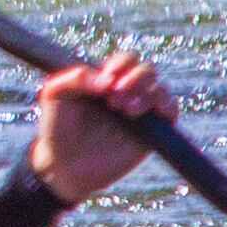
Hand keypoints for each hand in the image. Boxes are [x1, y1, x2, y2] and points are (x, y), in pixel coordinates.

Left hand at [26, 52, 175, 204]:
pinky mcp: (152, 133)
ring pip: (160, 89)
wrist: (65, 165)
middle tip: (113, 100)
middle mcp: (126, 93)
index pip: (126, 61)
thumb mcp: (54, 95)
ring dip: (147, 94)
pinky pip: (171, 112)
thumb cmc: (56, 127)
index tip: (108, 80)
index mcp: (106, 80)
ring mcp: (141, 112)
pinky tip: (154, 111)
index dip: (121, 65)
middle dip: (135, 79)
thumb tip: (108, 80)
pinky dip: (168, 106)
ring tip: (125, 111)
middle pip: (147, 71)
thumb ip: (74, 78)